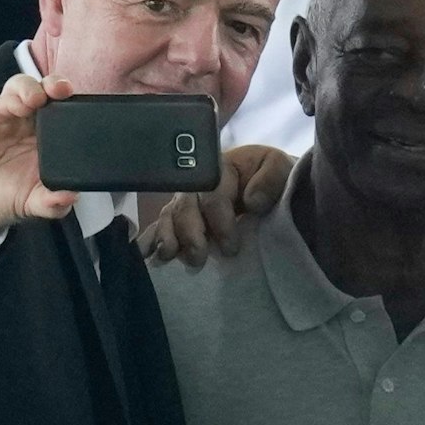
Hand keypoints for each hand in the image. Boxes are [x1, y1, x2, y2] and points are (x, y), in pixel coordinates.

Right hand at [0, 75, 77, 245]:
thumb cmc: (2, 196)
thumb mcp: (32, 204)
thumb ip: (52, 203)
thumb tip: (71, 196)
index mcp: (49, 139)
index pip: (66, 112)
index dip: (76, 104)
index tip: (85, 107)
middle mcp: (29, 123)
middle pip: (46, 92)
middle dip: (57, 85)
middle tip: (63, 90)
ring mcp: (6, 117)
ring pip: (21, 89)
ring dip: (32, 87)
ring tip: (38, 98)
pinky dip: (8, 100)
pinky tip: (17, 105)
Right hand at [137, 145, 293, 266]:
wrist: (274, 186)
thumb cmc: (275, 178)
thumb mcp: (279, 167)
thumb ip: (270, 179)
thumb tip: (252, 200)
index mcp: (220, 169)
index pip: (213, 194)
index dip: (219, 221)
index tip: (231, 246)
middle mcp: (197, 184)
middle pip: (184, 206)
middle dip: (189, 233)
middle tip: (199, 257)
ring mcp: (186, 201)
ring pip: (169, 216)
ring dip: (167, 237)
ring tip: (169, 255)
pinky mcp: (180, 218)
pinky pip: (160, 227)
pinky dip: (151, 240)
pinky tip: (145, 254)